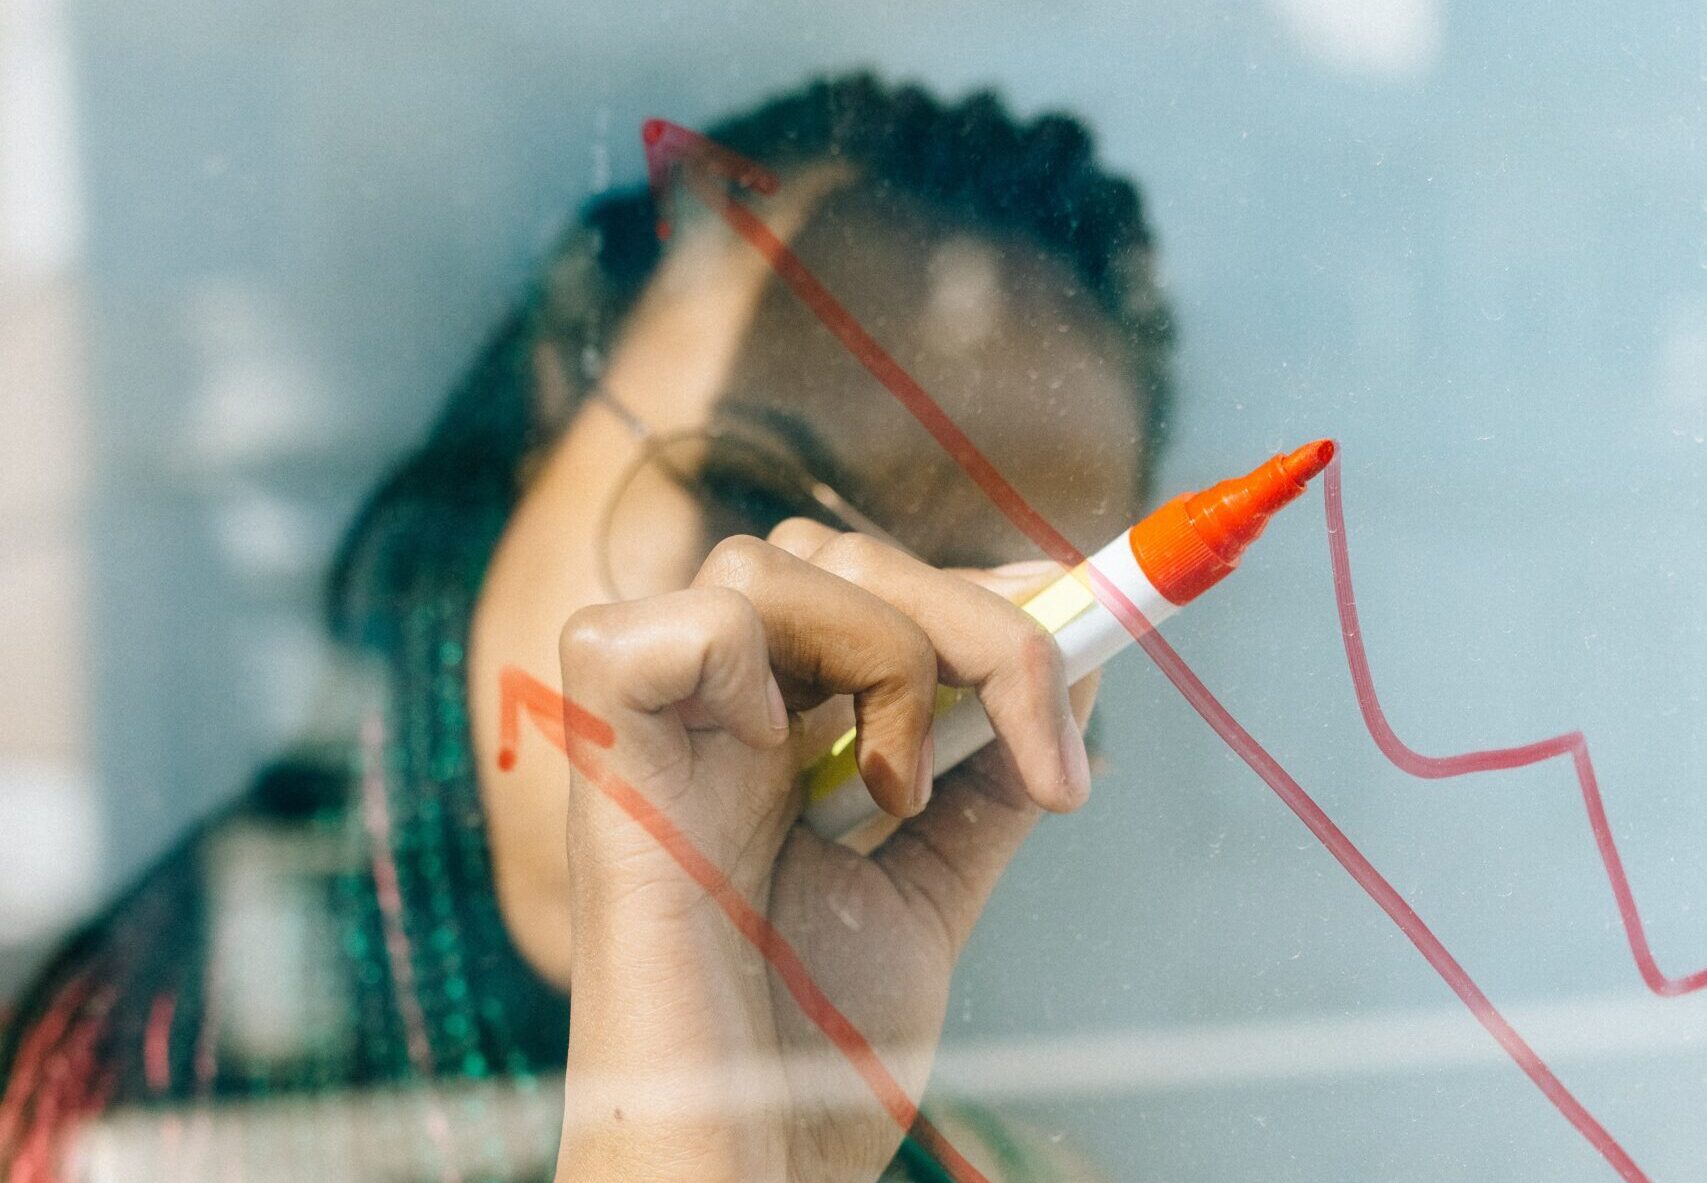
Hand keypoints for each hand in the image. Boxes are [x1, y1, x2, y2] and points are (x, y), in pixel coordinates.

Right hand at [554, 521, 1097, 1182]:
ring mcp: (655, 725)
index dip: (978, 584)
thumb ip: (984, 785)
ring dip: (886, 657)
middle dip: (977, 626)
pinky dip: (751, 664)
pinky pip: (682, 623)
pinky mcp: (602, 749)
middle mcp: (713, 714)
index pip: (872, 582)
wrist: (739, 1164)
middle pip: (836, 551)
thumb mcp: (928, 894)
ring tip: (895, 797)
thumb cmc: (811, 1053)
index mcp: (777, 737)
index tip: (1092, 625)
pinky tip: (779, 761)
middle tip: (1039, 761)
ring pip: (773, 562)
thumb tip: (1077, 677)